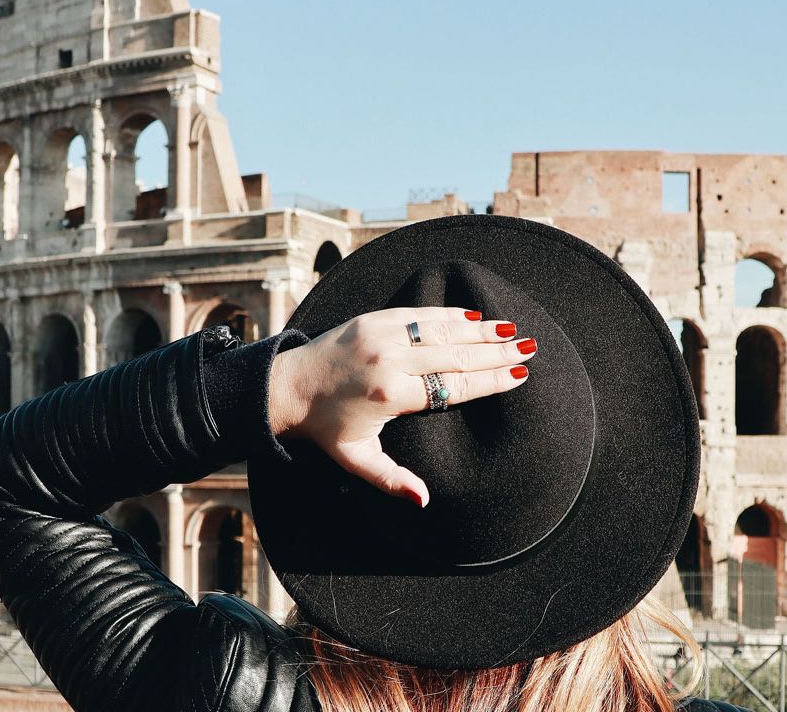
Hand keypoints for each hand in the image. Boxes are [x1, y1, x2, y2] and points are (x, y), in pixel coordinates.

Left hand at [269, 307, 534, 506]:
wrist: (287, 386)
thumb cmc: (324, 427)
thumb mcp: (355, 459)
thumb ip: (391, 479)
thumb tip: (423, 502)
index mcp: (392, 394)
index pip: (453, 386)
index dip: (489, 381)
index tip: (517, 375)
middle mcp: (391, 359)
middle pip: (455, 355)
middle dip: (495, 352)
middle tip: (528, 348)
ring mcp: (383, 334)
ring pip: (441, 330)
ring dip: (479, 329)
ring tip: (511, 329)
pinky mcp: (373, 318)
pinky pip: (419, 313)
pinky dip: (448, 314)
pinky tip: (472, 315)